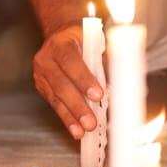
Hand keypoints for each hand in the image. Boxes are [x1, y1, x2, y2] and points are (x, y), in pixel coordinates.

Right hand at [32, 22, 104, 139]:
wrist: (61, 36)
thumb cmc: (82, 39)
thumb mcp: (96, 41)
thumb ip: (107, 58)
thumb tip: (125, 75)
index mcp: (60, 43)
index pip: (70, 61)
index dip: (84, 79)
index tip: (98, 94)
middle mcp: (46, 58)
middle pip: (61, 84)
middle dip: (77, 105)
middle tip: (91, 122)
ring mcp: (41, 73)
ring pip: (56, 97)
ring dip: (71, 116)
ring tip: (84, 130)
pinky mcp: (42, 86)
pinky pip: (54, 104)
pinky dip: (66, 117)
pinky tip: (76, 129)